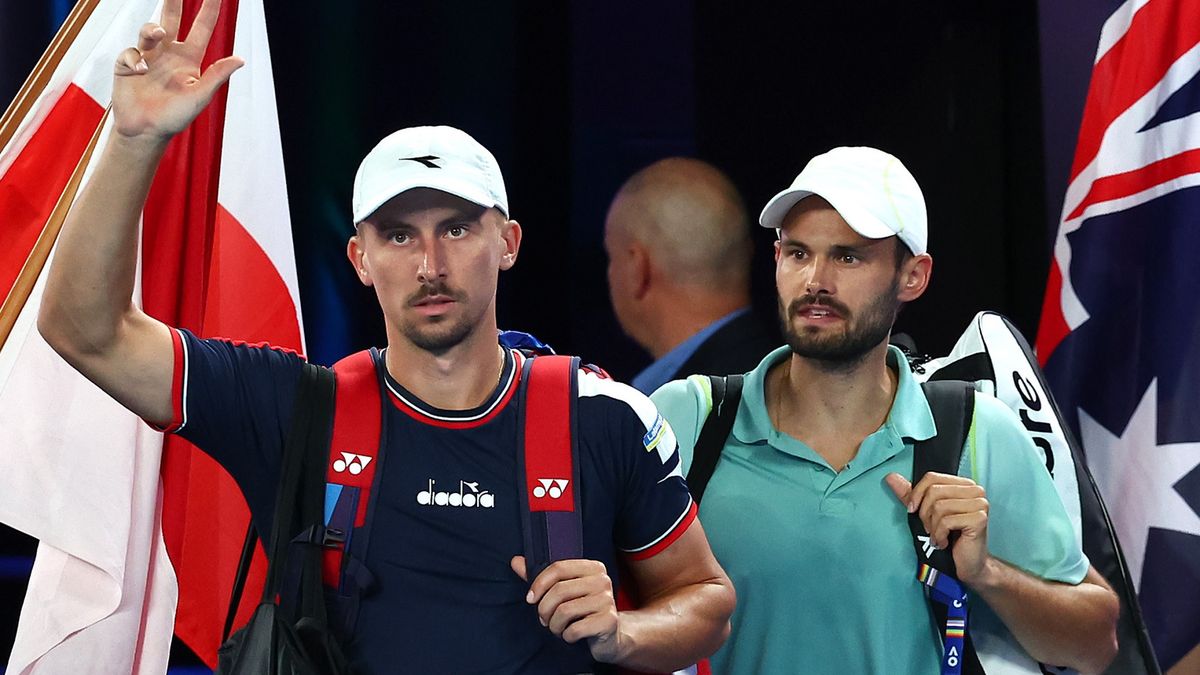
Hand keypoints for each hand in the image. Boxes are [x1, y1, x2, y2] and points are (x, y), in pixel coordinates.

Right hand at [111, 0, 243, 141]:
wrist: (146, 131)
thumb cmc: (175, 117)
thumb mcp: (200, 96)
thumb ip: (217, 75)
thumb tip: (240, 59)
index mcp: (189, 59)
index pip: (201, 29)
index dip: (208, 10)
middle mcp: (169, 53)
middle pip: (172, 18)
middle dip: (173, 1)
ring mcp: (148, 57)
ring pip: (149, 30)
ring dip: (153, 28)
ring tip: (158, 33)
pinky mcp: (128, 64)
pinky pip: (130, 51)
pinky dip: (134, 58)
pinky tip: (140, 71)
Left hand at [511, 555, 623, 663]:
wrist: (609, 638)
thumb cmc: (582, 612)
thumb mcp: (563, 591)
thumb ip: (541, 577)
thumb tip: (516, 561)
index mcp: (592, 567)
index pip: (558, 568)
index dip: (539, 584)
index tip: (530, 599)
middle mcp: (602, 580)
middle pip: (559, 590)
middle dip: (544, 609)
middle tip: (544, 619)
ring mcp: (607, 600)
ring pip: (564, 611)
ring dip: (554, 625)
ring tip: (557, 628)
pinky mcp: (608, 621)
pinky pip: (575, 629)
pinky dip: (566, 636)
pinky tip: (571, 636)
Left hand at [885, 472, 992, 585]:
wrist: (969, 564)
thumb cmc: (950, 538)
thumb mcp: (926, 513)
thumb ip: (909, 494)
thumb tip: (891, 477)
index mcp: (963, 484)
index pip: (932, 477)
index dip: (917, 494)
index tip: (912, 510)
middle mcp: (975, 490)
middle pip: (934, 491)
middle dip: (925, 514)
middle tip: (929, 528)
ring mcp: (980, 504)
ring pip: (939, 506)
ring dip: (933, 527)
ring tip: (938, 536)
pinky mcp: (980, 519)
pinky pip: (946, 521)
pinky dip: (939, 535)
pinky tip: (944, 542)